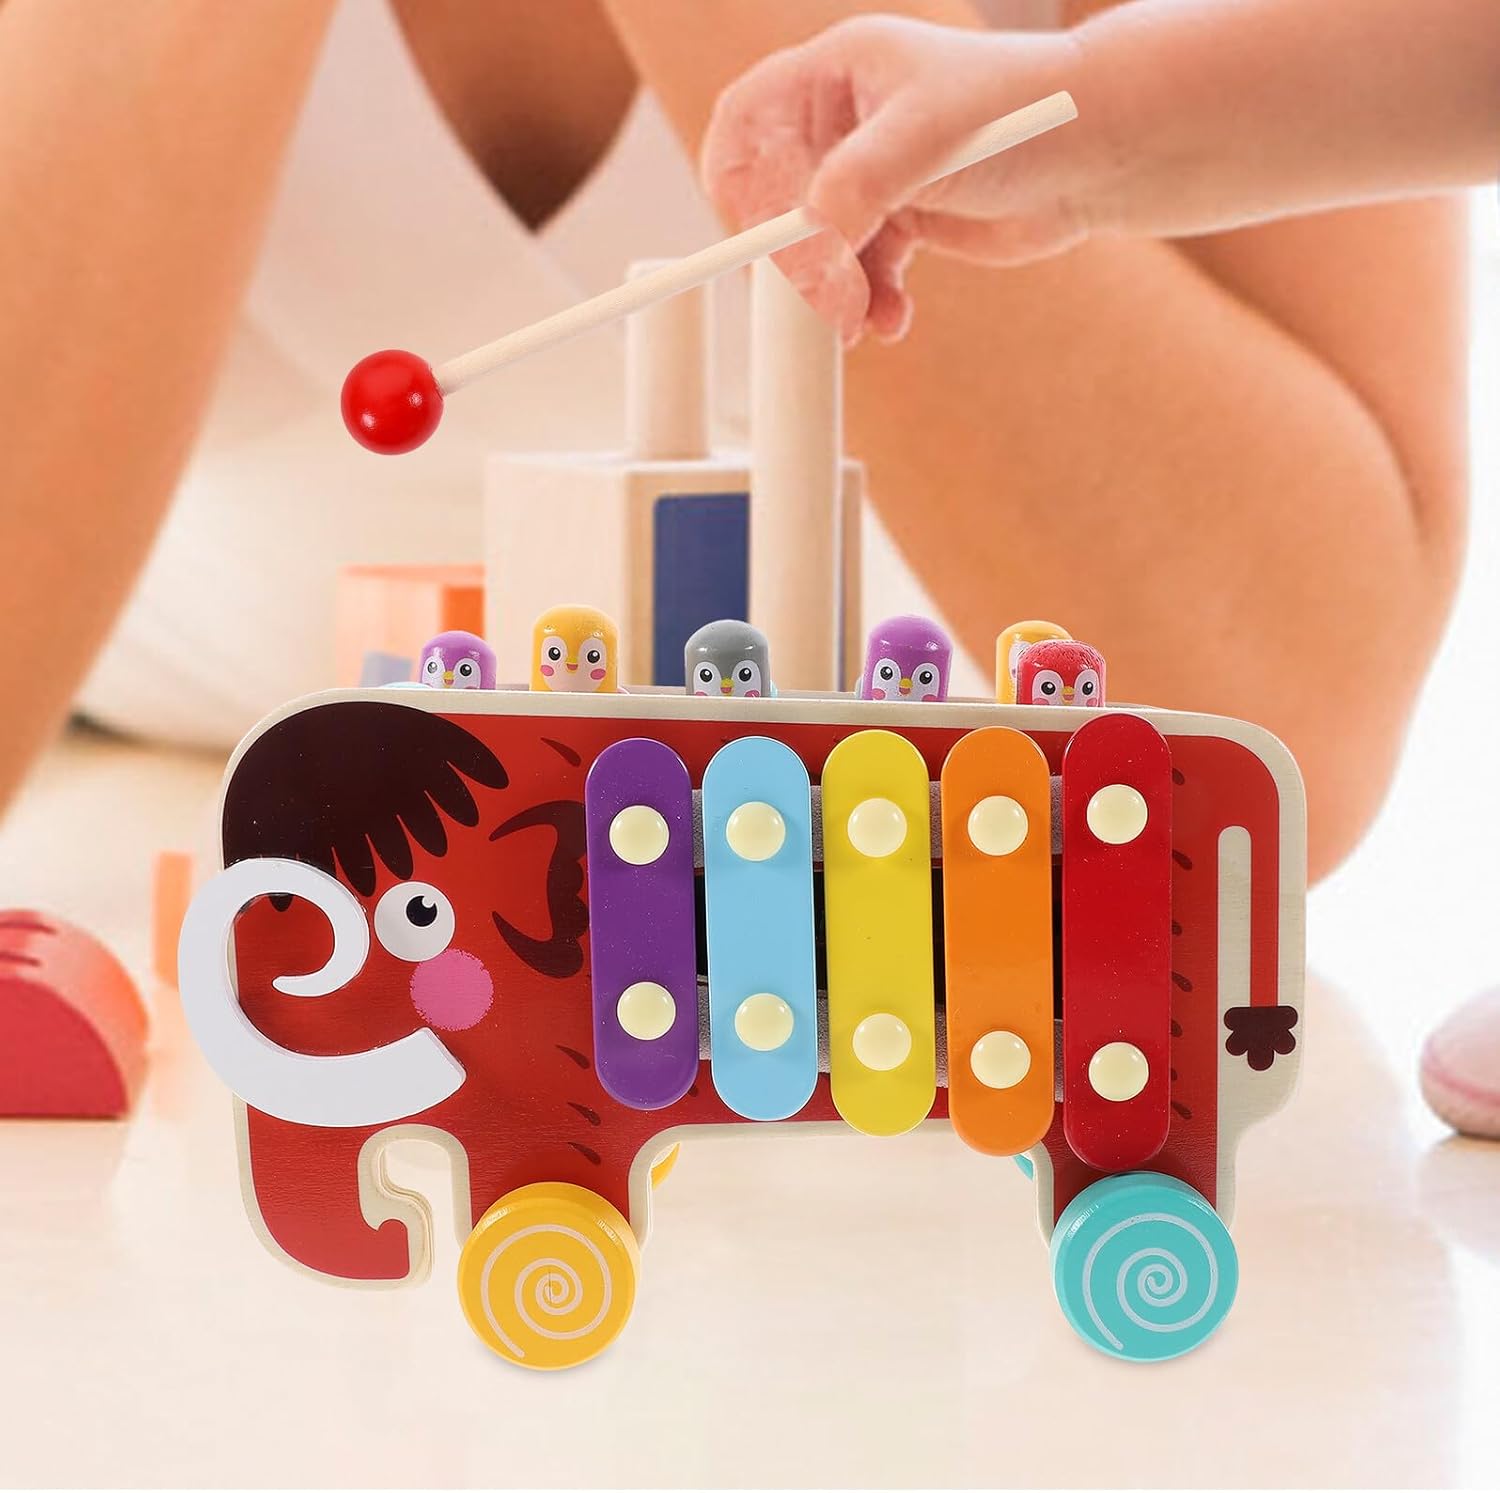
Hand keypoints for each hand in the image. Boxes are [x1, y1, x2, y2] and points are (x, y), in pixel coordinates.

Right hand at [701, 15, 1106, 344]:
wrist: (1104, 155)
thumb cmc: (1025, 114)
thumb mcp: (928, 140)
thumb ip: (857, 186)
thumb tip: (803, 247)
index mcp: (839, 72)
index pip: (748, 120)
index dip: (736, 178)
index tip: (751, 234)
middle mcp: (849, 121)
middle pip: (778, 197)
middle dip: (794, 256)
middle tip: (816, 298)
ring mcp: (876, 175)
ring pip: (820, 247)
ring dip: (834, 293)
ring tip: (861, 322)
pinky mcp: (905, 222)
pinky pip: (861, 274)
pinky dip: (870, 303)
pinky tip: (893, 321)